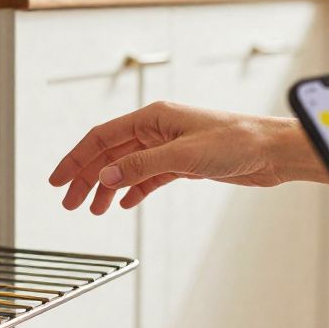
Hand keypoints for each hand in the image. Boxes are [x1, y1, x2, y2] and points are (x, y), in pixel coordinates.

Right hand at [48, 101, 319, 214]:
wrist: (272, 151)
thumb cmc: (237, 142)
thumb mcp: (183, 156)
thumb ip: (141, 167)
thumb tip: (105, 178)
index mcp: (152, 118)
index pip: (101, 137)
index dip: (75, 158)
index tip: (57, 180)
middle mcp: (157, 129)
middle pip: (109, 154)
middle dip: (85, 177)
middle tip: (68, 202)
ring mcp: (170, 147)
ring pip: (127, 167)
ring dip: (107, 187)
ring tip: (93, 209)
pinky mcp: (184, 164)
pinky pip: (148, 177)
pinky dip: (133, 190)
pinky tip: (124, 203)